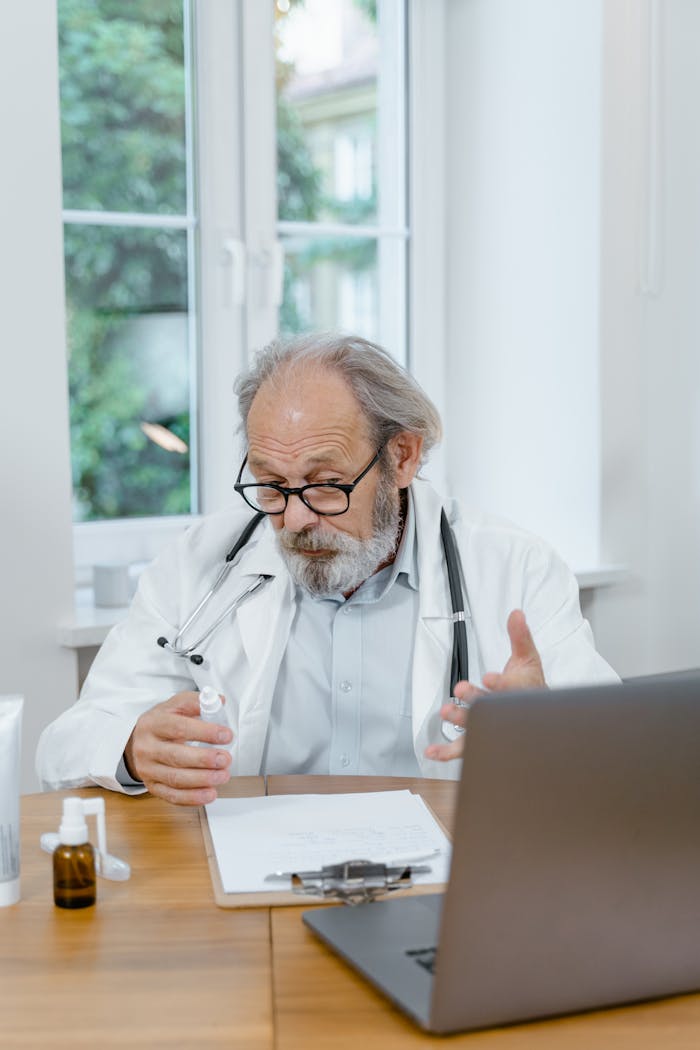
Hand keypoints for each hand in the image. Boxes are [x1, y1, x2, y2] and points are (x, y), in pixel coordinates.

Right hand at [123, 691, 233, 805]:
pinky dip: (192, 798)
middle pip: (176, 756)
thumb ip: (196, 702)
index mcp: (154, 723)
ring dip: (202, 780)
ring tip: (223, 776)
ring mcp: (148, 769)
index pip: (179, 727)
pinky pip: (172, 796)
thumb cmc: (162, 723)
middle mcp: (147, 747)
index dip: (205, 732)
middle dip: (204, 760)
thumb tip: (219, 701)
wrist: (138, 741)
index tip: (226, 735)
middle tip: (225, 759)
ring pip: (175, 778)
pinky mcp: (152, 786)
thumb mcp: (175, 705)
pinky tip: (210, 793)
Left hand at [424, 609, 544, 762]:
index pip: (511, 689)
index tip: (490, 678)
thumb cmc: (531, 686)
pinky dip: (447, 751)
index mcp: (520, 693)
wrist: (539, 717)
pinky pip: (465, 748)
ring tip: (446, 712)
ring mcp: (492, 728)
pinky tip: (433, 751)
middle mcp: (505, 714)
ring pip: (477, 731)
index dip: (501, 684)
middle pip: (491, 710)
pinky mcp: (480, 739)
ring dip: (461, 722)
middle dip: (475, 701)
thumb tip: (516, 614)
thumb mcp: (528, 658)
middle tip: (461, 690)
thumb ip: (520, 636)